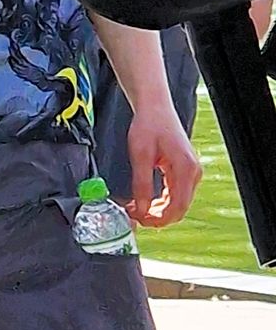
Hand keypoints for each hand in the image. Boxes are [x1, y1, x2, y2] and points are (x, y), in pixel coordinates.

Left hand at [124, 103, 202, 228]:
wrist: (155, 108)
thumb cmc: (148, 125)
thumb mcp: (140, 156)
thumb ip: (142, 184)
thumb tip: (141, 209)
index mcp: (185, 168)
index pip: (178, 206)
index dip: (159, 219)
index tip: (140, 221)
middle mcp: (192, 172)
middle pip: (180, 208)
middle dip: (158, 217)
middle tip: (135, 217)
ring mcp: (190, 172)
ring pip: (177, 203)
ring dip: (158, 210)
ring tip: (136, 209)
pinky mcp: (183, 170)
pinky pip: (175, 194)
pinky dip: (161, 201)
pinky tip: (144, 201)